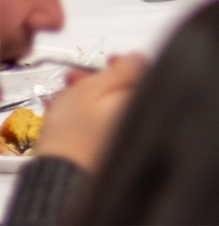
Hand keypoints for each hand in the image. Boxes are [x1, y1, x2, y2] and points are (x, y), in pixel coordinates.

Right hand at [35, 54, 147, 169]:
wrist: (57, 174)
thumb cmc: (74, 134)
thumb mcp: (93, 89)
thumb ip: (121, 70)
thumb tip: (138, 58)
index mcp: (141, 104)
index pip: (146, 76)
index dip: (127, 64)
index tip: (110, 60)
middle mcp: (140, 121)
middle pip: (124, 91)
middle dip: (99, 80)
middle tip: (76, 78)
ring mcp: (125, 137)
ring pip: (108, 107)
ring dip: (86, 96)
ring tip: (63, 97)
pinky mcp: (110, 150)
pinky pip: (100, 124)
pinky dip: (84, 116)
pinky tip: (64, 114)